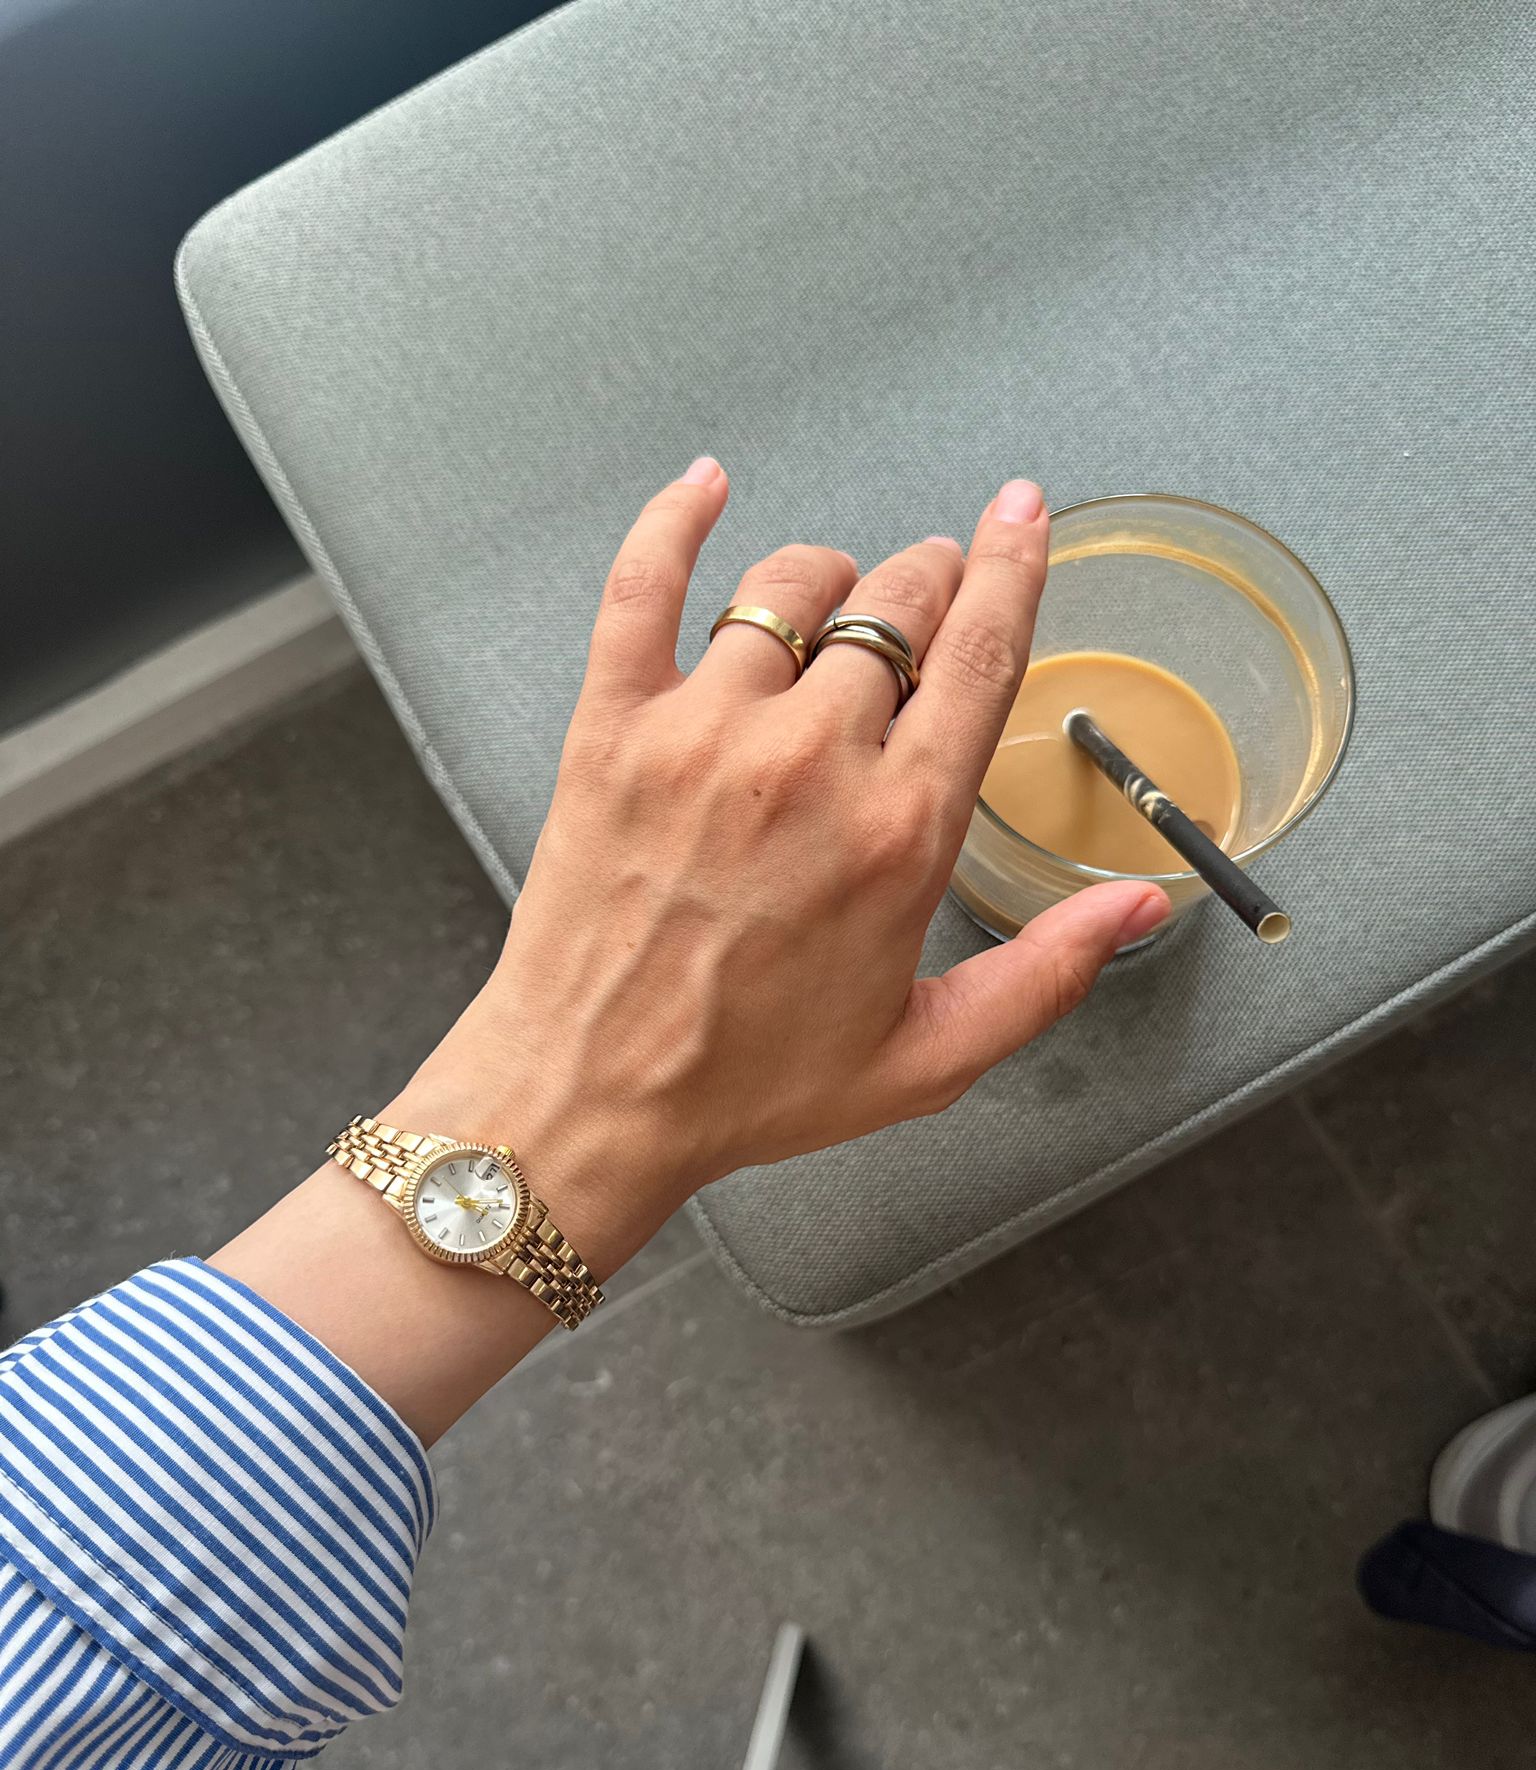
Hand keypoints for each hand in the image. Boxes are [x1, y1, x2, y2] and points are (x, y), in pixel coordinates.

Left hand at [407, 462, 1168, 1272]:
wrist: (592, 1099)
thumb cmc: (753, 1085)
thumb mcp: (929, 1056)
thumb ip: (1045, 973)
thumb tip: (1140, 905)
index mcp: (899, 831)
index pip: (979, 654)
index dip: (1013, 568)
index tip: (1023, 516)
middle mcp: (809, 762)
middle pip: (895, 607)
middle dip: (929, 585)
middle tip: (926, 600)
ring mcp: (702, 734)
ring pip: (788, 588)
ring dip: (830, 579)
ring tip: (833, 603)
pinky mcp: (612, 728)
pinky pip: (643, 585)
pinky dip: (675, 520)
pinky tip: (705, 484)